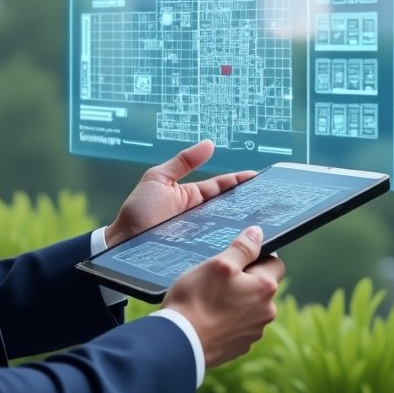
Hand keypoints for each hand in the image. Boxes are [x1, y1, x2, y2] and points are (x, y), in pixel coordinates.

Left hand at [105, 139, 255, 248]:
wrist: (121, 242)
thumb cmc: (137, 210)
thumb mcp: (158, 178)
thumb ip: (183, 162)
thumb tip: (210, 143)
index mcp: (193, 197)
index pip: (224, 187)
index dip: (242, 182)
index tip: (263, 179)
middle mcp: (200, 215)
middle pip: (230, 208)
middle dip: (250, 204)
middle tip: (273, 201)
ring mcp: (199, 233)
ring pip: (226, 228)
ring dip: (242, 226)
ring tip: (264, 222)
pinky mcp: (197, 250)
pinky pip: (216, 245)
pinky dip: (229, 244)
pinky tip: (242, 243)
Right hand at [162, 226, 284, 367]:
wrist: (181, 343)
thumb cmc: (197, 299)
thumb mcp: (218, 265)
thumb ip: (242, 248)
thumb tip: (258, 233)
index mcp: (265, 287)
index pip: (275, 262)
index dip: (257, 256)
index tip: (236, 258)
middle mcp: (266, 312)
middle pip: (261, 286)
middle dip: (244, 280)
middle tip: (217, 278)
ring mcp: (253, 332)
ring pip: (249, 307)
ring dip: (235, 301)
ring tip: (208, 300)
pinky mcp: (239, 346)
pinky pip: (237, 326)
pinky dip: (227, 320)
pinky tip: (207, 318)